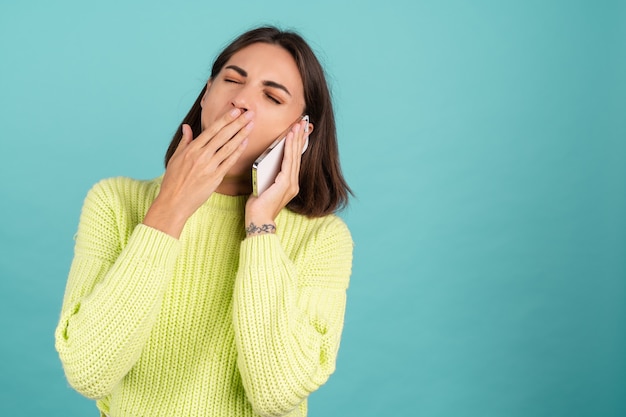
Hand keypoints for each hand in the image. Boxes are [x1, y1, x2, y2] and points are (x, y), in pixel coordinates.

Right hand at [144, 108, 253, 237]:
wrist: (173, 202)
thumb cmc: (173, 181)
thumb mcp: (175, 158)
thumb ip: (184, 141)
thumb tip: (187, 127)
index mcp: (191, 149)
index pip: (212, 130)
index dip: (225, 119)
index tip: (235, 110)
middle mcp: (201, 156)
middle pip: (223, 135)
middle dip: (238, 122)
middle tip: (249, 113)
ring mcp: (209, 167)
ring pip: (229, 147)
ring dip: (242, 134)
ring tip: (251, 125)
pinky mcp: (215, 178)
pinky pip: (229, 162)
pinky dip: (238, 151)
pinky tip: (245, 143)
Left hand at [245, 118, 307, 235]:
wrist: (258, 221)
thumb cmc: (258, 206)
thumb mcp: (264, 186)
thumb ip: (268, 174)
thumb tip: (267, 161)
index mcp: (289, 184)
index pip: (294, 160)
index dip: (298, 144)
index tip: (299, 131)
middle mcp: (293, 183)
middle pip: (297, 156)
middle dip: (299, 138)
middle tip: (302, 122)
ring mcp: (291, 184)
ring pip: (294, 157)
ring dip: (295, 140)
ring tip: (297, 126)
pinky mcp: (285, 184)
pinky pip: (288, 162)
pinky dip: (289, 149)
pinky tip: (289, 138)